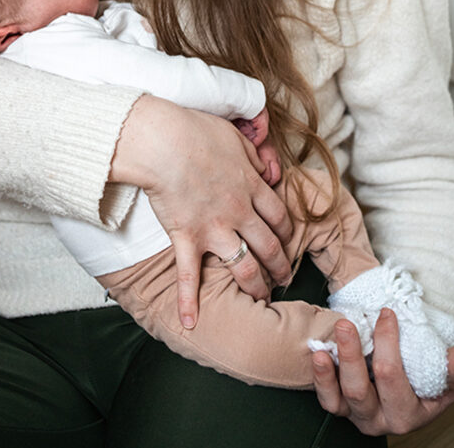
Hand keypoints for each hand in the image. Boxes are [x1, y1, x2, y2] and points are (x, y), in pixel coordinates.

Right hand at [110, 95, 293, 328]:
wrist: (165, 142)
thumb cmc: (197, 131)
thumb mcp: (236, 137)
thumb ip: (253, 157)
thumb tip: (264, 170)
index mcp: (251, 186)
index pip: (279, 216)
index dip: (287, 232)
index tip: (289, 242)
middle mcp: (239, 212)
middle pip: (270, 246)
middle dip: (281, 266)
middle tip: (285, 279)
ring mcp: (215, 229)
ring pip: (245, 267)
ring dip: (256, 286)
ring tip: (261, 299)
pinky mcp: (187, 238)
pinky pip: (189, 276)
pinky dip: (188, 301)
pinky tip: (189, 322)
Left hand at [311, 309, 453, 435]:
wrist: (414, 394)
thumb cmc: (429, 385)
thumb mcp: (448, 381)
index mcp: (408, 414)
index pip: (392, 378)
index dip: (387, 344)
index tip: (386, 314)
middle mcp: (380, 419)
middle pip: (359, 391)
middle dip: (351, 355)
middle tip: (346, 324)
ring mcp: (358, 415)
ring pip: (339, 398)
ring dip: (329, 370)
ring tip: (322, 347)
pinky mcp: (342, 408)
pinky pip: (327, 400)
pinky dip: (320, 379)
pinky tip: (318, 354)